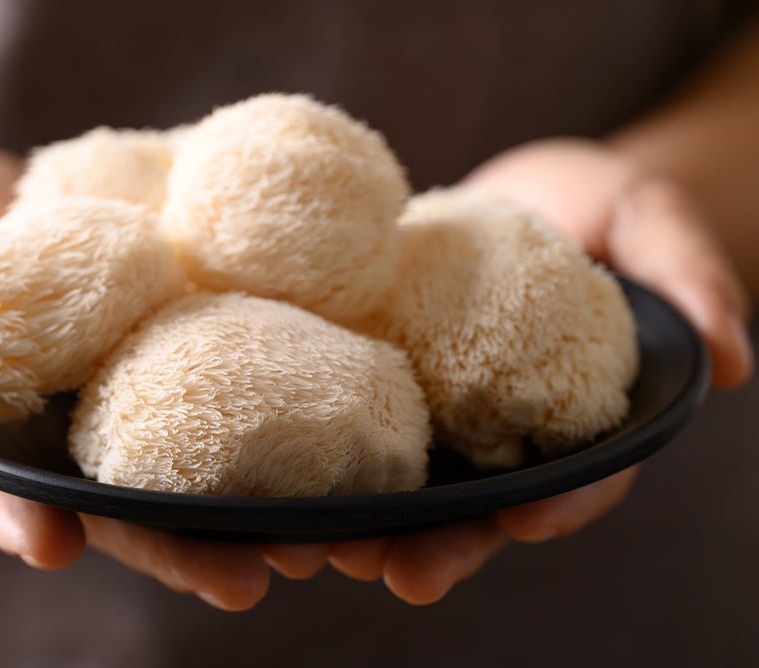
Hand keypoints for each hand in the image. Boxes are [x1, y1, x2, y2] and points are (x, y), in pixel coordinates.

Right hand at [0, 143, 283, 609]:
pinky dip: (282, 421)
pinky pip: (233, 393)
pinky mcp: (187, 355)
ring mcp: (134, 403)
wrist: (2, 197)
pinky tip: (341, 442)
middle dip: (177, 549)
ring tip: (318, 544)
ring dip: (252, 513)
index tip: (53, 544)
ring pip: (192, 473)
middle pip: (120, 507)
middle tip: (240, 583)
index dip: (17, 520)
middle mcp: (70, 438)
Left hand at [324, 137, 752, 605]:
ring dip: (371, 525)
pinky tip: (280, 487)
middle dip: (448, 545)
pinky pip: (358, 427)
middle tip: (405, 574)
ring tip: (323, 553)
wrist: (518, 191)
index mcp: (580, 415)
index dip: (560, 504)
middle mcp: (509, 430)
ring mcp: (445, 413)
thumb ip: (690, 275)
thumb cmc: (597, 205)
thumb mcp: (647, 219)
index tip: (525, 523)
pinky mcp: (390, 382)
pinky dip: (324, 458)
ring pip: (413, 487)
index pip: (582, 476)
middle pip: (485, 506)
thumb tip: (733, 357)